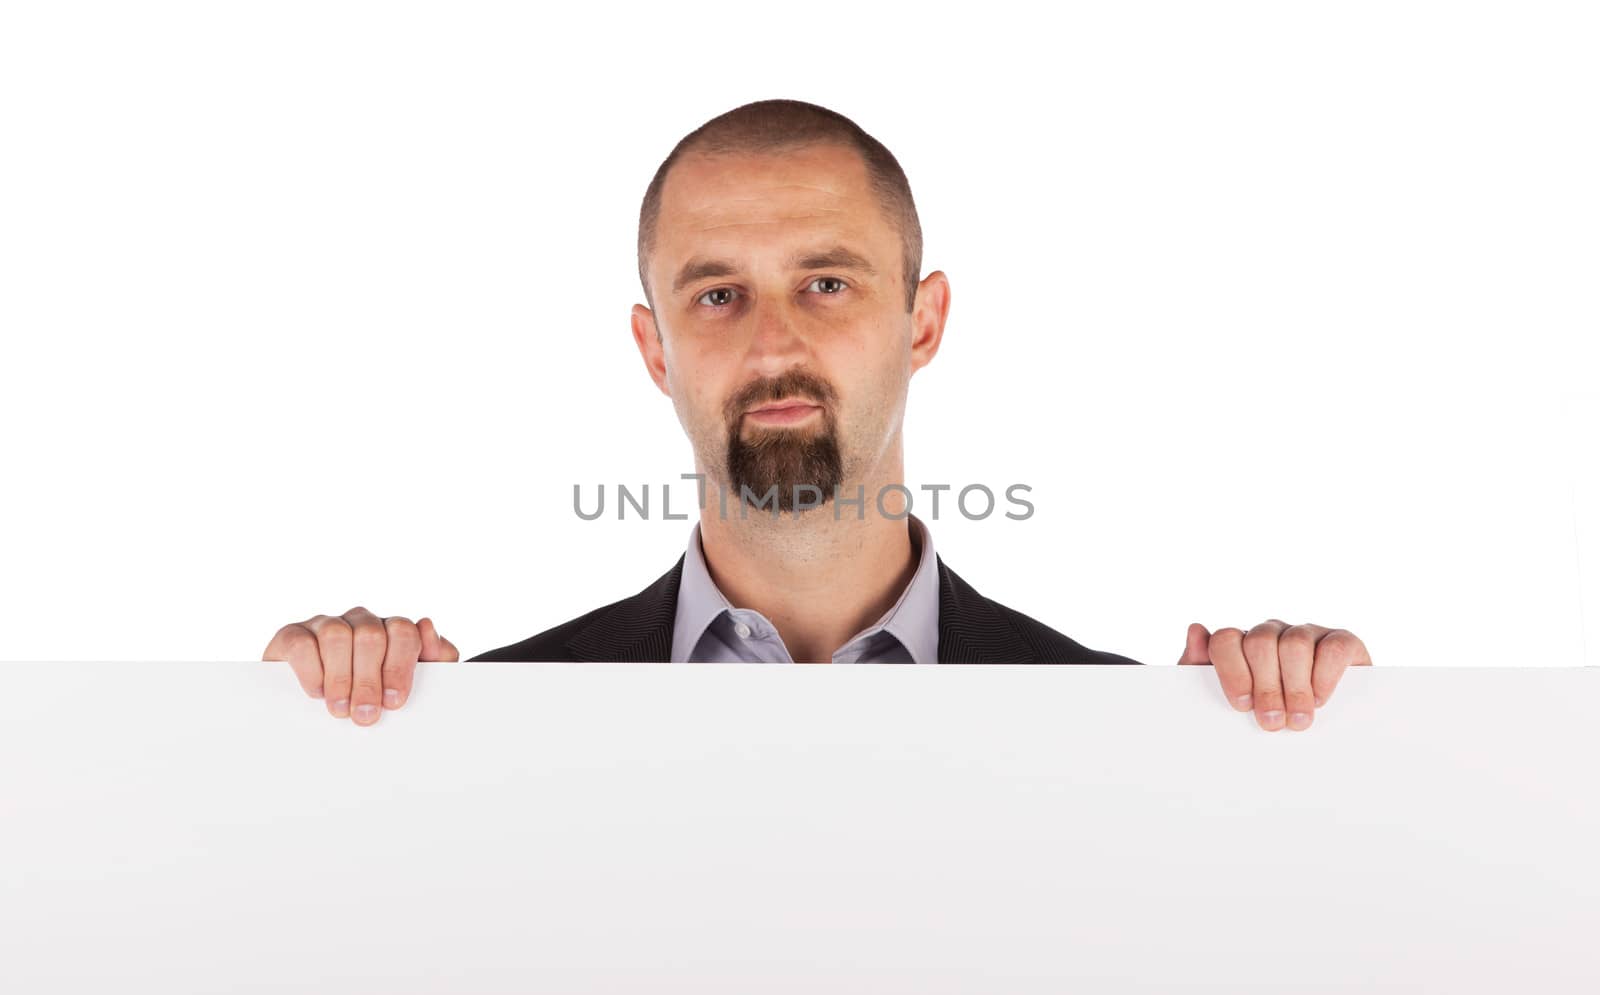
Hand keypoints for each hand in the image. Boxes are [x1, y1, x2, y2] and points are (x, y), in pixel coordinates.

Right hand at [262, 606, 459, 725]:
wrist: (315, 714)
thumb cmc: (375, 695)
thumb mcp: (411, 682)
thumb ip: (434, 658)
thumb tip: (427, 627)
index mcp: (390, 630)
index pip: (403, 632)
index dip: (400, 667)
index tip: (394, 702)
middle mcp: (360, 621)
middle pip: (371, 636)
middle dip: (369, 680)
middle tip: (365, 714)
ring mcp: (325, 624)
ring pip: (337, 635)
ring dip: (340, 677)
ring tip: (340, 709)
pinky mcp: (292, 635)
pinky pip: (302, 643)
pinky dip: (310, 670)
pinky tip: (316, 692)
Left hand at [1177, 619, 1371, 731]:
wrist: (1320, 741)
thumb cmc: (1263, 715)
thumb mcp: (1228, 699)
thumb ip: (1200, 667)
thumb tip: (1196, 630)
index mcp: (1242, 644)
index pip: (1226, 639)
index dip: (1232, 671)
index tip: (1241, 706)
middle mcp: (1273, 633)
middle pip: (1260, 642)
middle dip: (1265, 687)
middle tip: (1272, 722)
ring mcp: (1308, 634)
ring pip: (1295, 643)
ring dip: (1295, 687)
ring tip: (1298, 719)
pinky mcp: (1343, 642)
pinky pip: (1334, 647)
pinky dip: (1326, 676)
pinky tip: (1321, 699)